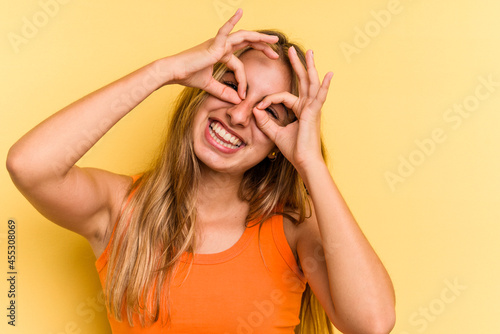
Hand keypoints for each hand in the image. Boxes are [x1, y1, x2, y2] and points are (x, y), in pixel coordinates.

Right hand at [167, 9, 278, 103]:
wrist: (174, 72)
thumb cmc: (188, 76)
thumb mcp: (210, 86)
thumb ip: (224, 92)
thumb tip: (237, 100)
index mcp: (221, 54)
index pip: (239, 65)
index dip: (243, 81)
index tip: (242, 95)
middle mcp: (221, 45)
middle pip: (247, 43)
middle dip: (262, 47)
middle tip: (275, 54)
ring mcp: (218, 43)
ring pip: (243, 37)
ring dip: (259, 38)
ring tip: (273, 40)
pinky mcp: (213, 44)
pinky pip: (224, 31)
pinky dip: (232, 21)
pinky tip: (240, 12)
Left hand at [253, 46, 332, 172]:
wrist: (304, 162)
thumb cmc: (293, 150)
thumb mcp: (275, 133)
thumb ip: (265, 121)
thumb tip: (255, 109)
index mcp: (300, 109)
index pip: (283, 96)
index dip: (269, 100)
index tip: (259, 107)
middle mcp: (308, 106)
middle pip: (303, 80)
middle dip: (297, 65)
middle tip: (291, 50)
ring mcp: (312, 108)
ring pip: (311, 82)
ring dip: (309, 66)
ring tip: (309, 51)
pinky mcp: (314, 113)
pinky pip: (319, 96)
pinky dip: (325, 85)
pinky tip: (329, 73)